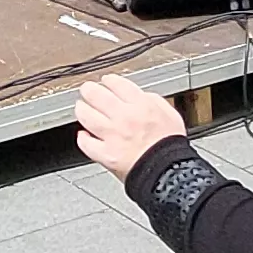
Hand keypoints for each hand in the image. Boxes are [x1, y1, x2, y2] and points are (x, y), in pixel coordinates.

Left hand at [73, 73, 187, 177]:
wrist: (168, 172)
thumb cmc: (170, 147)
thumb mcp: (170, 115)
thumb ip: (154, 101)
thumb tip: (142, 96)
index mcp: (141, 105)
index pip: (117, 84)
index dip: (108, 80)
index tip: (105, 81)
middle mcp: (124, 117)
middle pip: (96, 95)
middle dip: (89, 90)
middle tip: (87, 90)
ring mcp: (112, 135)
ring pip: (86, 116)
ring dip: (81, 109)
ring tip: (81, 108)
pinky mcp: (105, 153)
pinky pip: (86, 143)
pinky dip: (83, 138)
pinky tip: (84, 135)